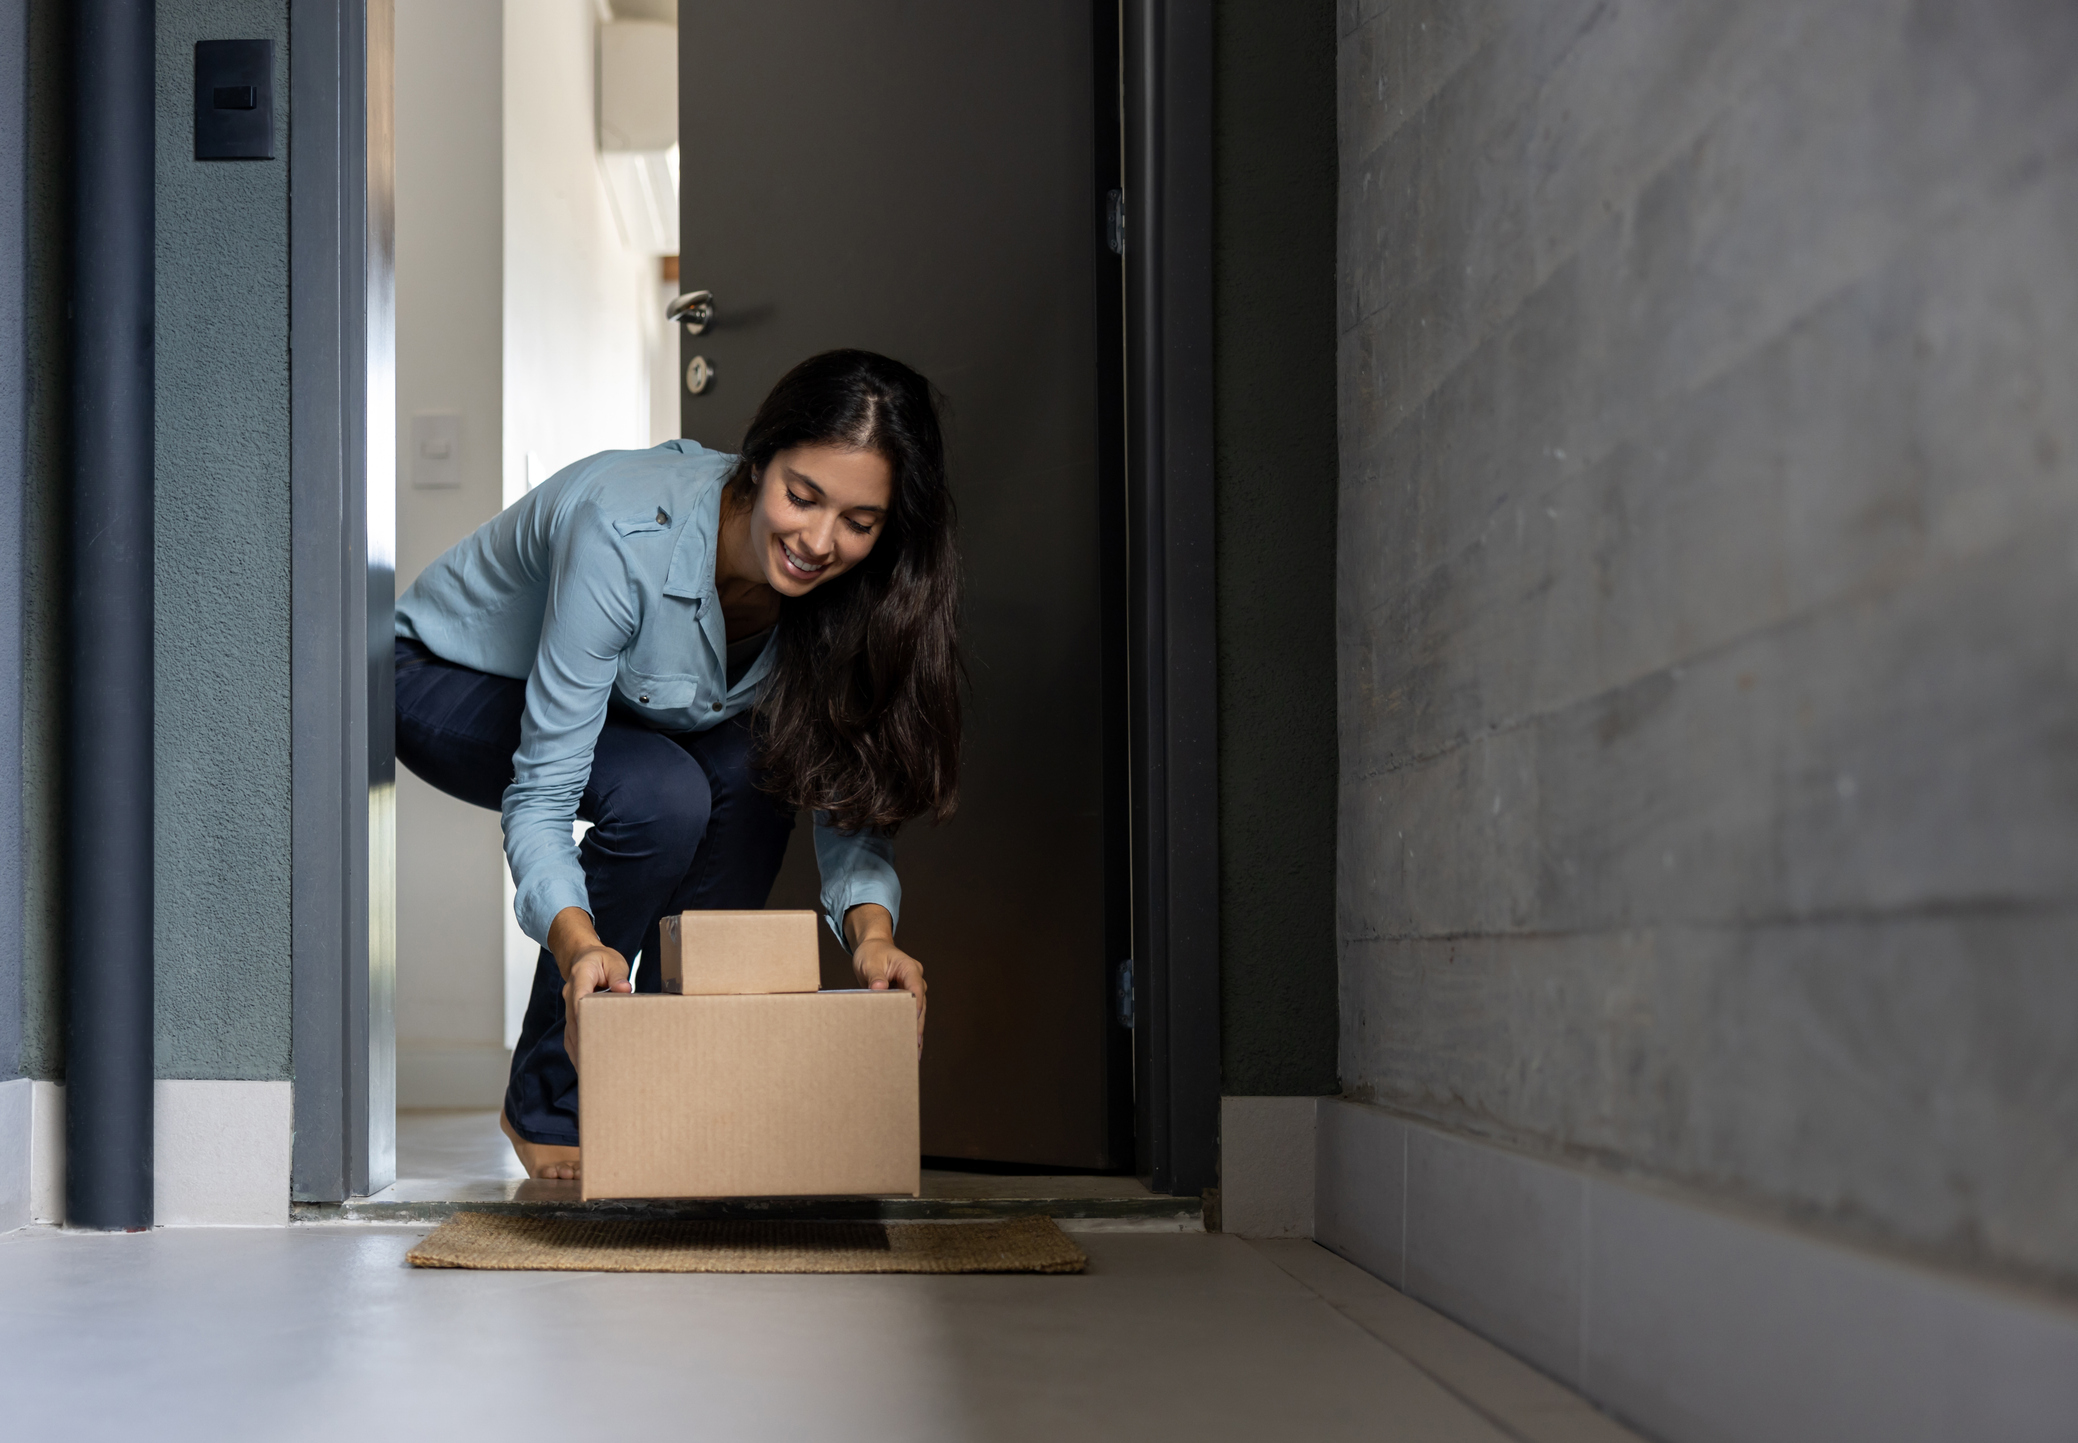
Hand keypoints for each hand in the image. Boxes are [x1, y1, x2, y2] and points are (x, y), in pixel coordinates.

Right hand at [548, 906, 630, 1071]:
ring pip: (571, 1033)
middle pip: (574, 1022)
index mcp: (580, 977)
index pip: (579, 998)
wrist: (583, 957)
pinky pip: (572, 1035)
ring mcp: (569, 1006)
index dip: (584, 1016)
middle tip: (595, 1064)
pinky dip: (577, 1050)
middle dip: (584, 1043)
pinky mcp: (572, 1016)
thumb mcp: (614, 961)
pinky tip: (585, 1066)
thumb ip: (618, 975)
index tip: (591, 1035)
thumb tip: (623, 989)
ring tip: (591, 1073)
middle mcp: (571, 994)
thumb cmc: (601, 960)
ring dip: (579, 1052)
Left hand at [845, 904, 925, 1052]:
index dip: (916, 1005)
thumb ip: (875, 976)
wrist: (872, 949)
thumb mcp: (870, 962)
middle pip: (920, 1005)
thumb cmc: (872, 953)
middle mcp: (915, 981)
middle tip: (915, 1047)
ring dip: (915, 1032)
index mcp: (910, 968)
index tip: (914, 1021)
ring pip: (917, 1014)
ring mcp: (911, 990)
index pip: (916, 988)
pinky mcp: (905, 999)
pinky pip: (908, 1015)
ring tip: (914, 1054)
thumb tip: (879, 989)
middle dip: (917, 1026)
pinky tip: (907, 1046)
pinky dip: (907, 1028)